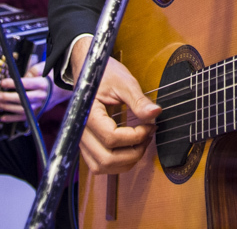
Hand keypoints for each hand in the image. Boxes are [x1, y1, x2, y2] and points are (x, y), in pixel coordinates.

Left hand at [0, 61, 70, 121]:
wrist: (60, 90)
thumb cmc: (49, 78)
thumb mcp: (43, 68)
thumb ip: (32, 71)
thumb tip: (19, 77)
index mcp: (43, 84)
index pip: (27, 84)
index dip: (14, 83)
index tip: (3, 82)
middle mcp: (41, 96)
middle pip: (24, 98)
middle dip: (9, 97)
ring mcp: (39, 106)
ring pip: (22, 109)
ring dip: (8, 108)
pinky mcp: (36, 113)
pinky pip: (23, 118)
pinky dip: (12, 119)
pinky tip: (3, 117)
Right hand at [69, 36, 160, 174]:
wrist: (89, 70)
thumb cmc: (104, 74)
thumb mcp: (124, 82)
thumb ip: (139, 100)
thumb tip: (156, 113)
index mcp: (87, 114)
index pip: (111, 137)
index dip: (135, 136)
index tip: (149, 126)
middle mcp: (80, 131)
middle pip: (106, 159)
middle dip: (133, 152)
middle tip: (148, 136)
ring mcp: (82, 140)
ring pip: (101, 166)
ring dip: (125, 161)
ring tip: (141, 144)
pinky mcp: (87, 144)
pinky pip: (99, 164)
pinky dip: (116, 163)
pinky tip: (130, 149)